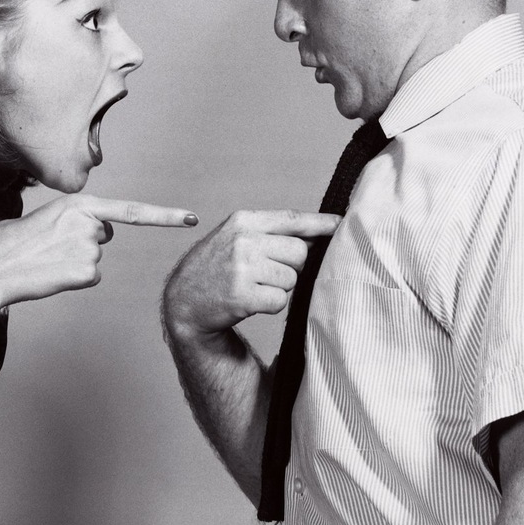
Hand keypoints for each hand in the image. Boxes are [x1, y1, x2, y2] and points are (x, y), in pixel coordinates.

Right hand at [0, 194, 197, 306]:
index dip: (165, 216)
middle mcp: (90, 223)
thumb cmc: (7, 243)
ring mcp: (89, 250)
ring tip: (44, 259)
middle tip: (50, 246)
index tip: (191, 219)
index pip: (132, 211)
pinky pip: (89, 278)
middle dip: (85, 241)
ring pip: (95, 259)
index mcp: (79, 203)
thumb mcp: (43, 218)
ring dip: (74, 262)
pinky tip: (50, 274)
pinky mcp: (86, 274)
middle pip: (105, 235)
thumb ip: (73, 220)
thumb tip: (96, 234)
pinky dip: (72, 279)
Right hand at [162, 210, 340, 337]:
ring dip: (279, 287)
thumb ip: (269, 234)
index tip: (340, 223)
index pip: (292, 219)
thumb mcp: (234, 238)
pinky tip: (250, 301)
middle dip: (292, 266)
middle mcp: (243, 240)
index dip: (320, 223)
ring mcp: (242, 267)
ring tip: (253, 286)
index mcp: (243, 221)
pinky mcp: (243, 295)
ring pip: (292, 278)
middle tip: (267, 274)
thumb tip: (316, 235)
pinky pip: (280, 301)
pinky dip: (271, 305)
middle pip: (300, 252)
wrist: (182, 301)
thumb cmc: (214, 268)